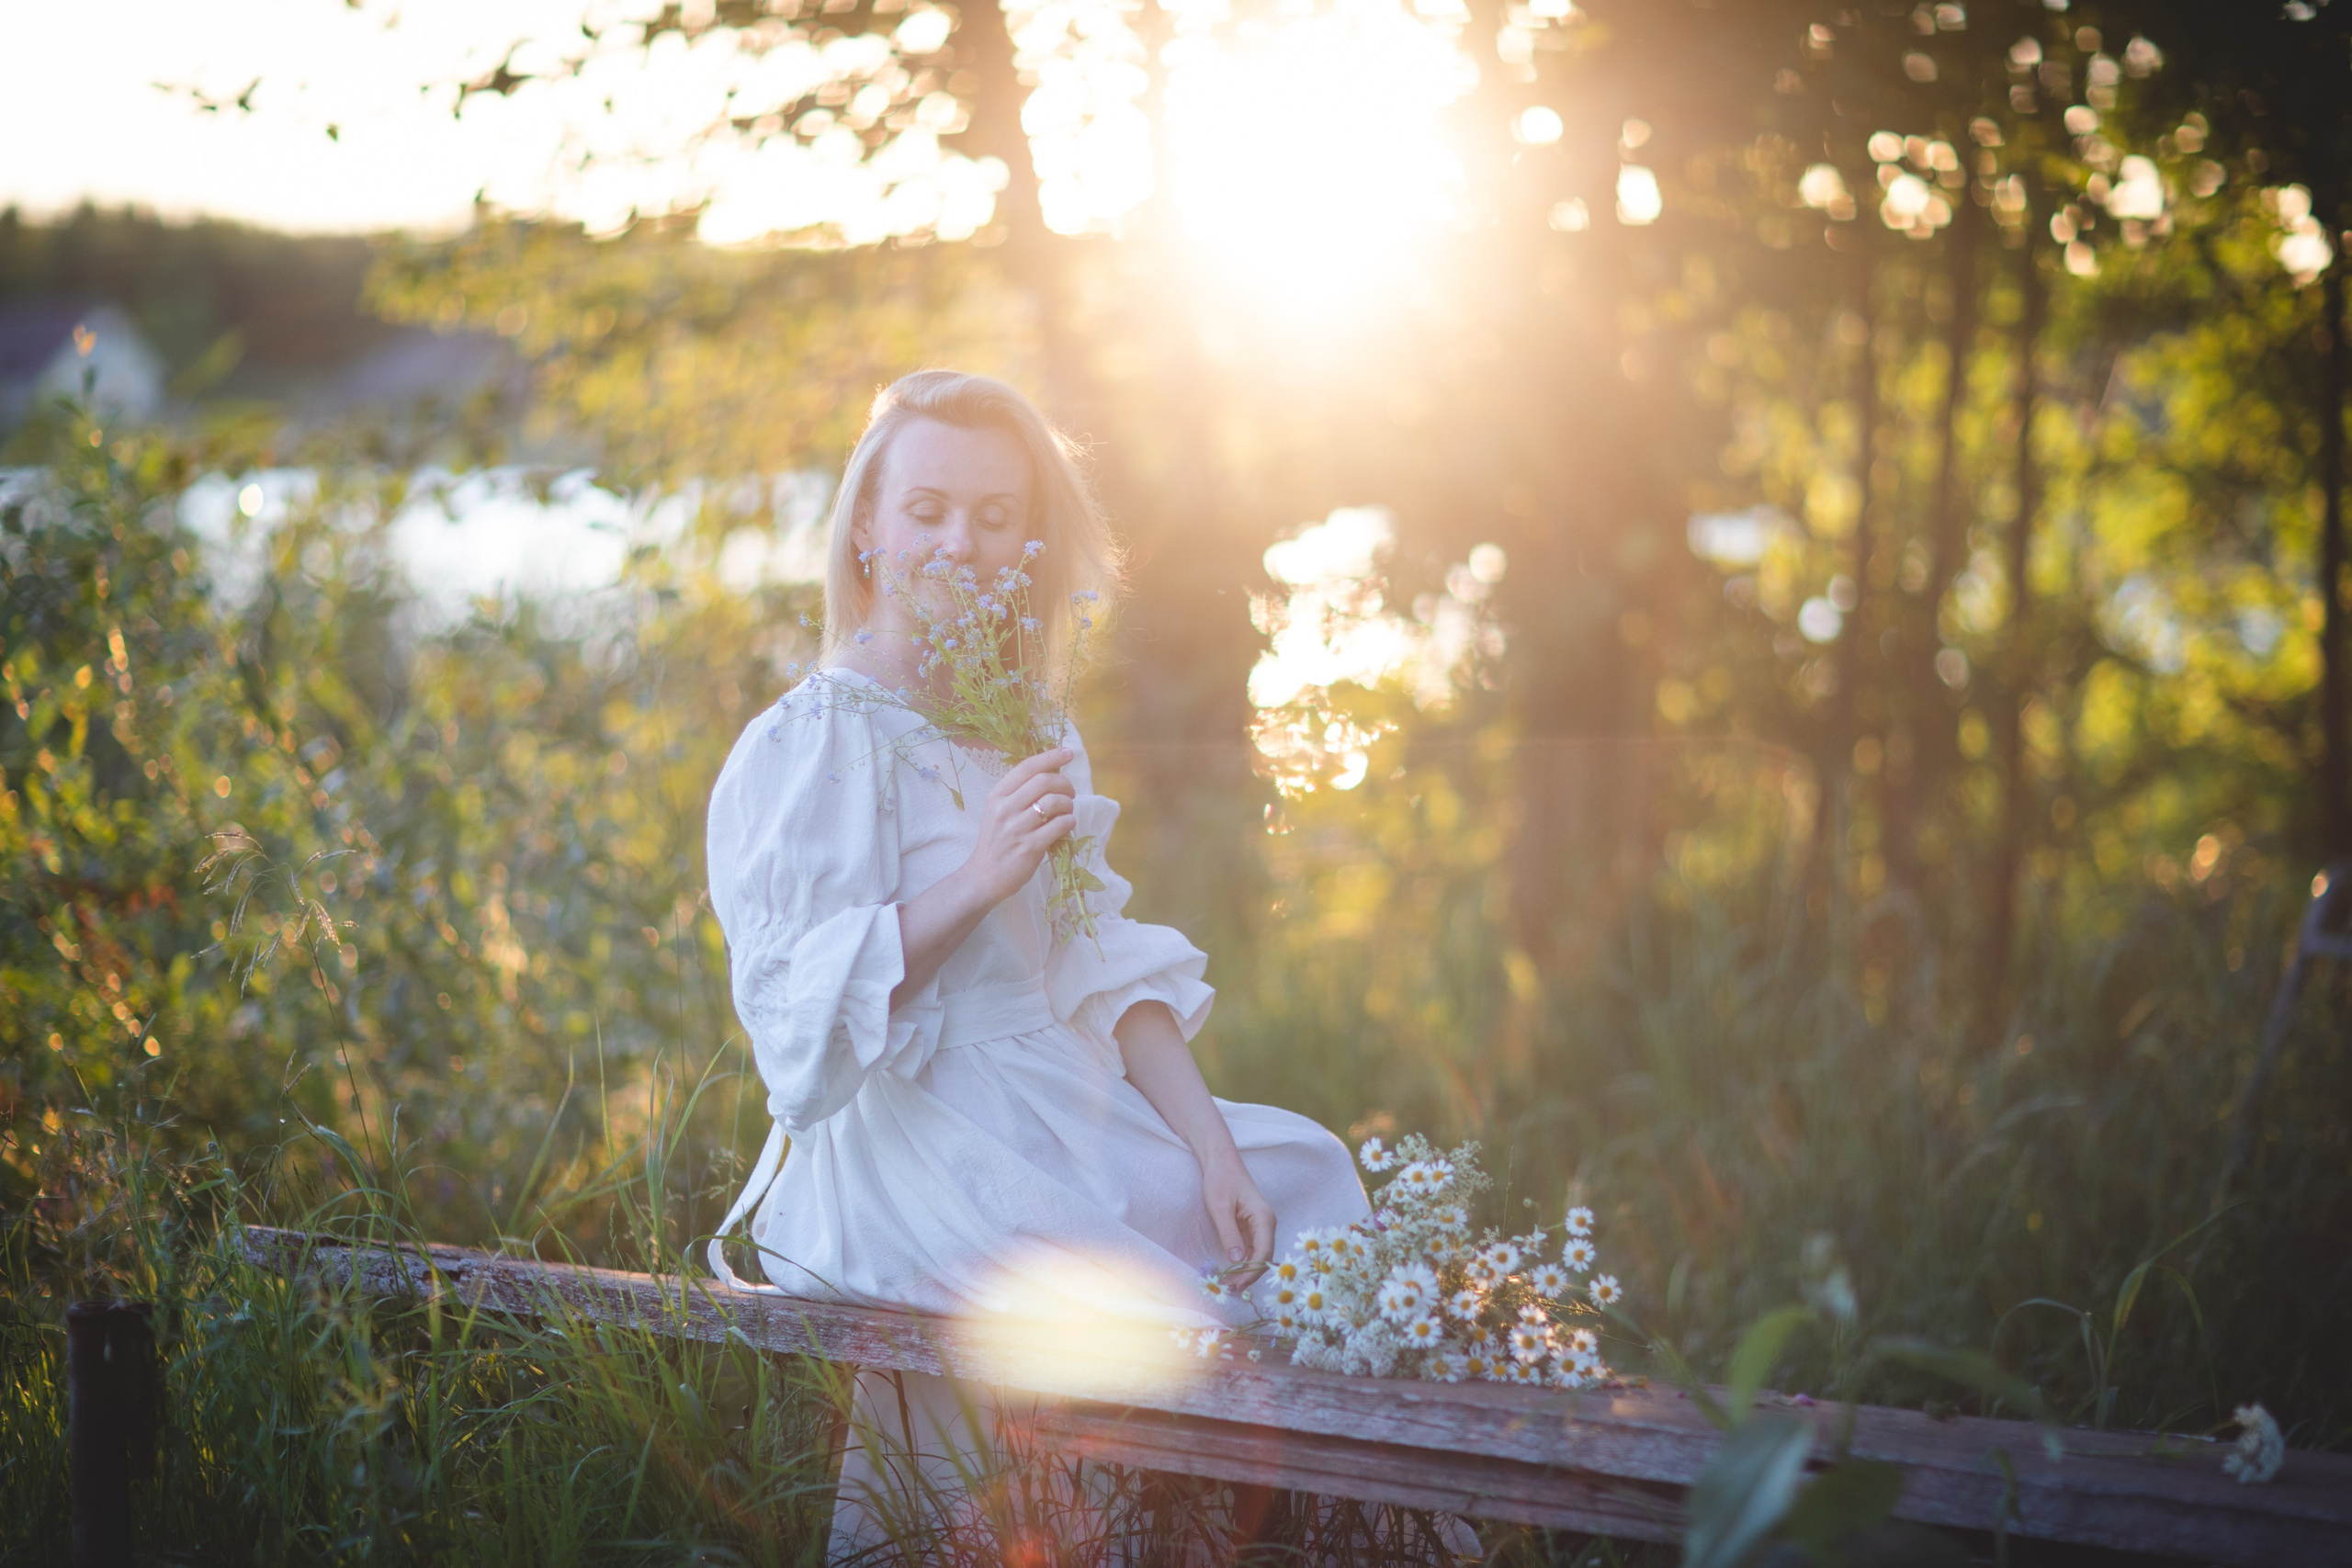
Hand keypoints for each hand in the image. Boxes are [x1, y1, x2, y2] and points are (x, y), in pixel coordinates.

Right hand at [958, 747, 1075, 909]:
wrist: (984, 876)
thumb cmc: (997, 842)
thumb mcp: (1000, 812)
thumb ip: (1020, 794)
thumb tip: (1052, 772)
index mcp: (997, 795)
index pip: (1027, 767)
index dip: (1050, 757)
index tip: (1068, 753)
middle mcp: (1005, 808)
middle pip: (1044, 781)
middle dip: (1065, 784)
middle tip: (1071, 793)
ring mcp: (1017, 828)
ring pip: (1055, 802)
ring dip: (1069, 805)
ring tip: (1067, 812)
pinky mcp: (1030, 847)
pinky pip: (1060, 825)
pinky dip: (1069, 822)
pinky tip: (1065, 826)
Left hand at [1201, 1152, 1275, 1290]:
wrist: (1221, 1161)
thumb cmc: (1220, 1180)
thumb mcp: (1220, 1209)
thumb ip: (1229, 1235)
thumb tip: (1238, 1261)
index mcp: (1264, 1218)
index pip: (1264, 1253)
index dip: (1252, 1272)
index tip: (1237, 1285)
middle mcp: (1267, 1223)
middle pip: (1264, 1257)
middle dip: (1249, 1275)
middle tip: (1229, 1288)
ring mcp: (1261, 1225)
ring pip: (1258, 1255)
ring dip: (1246, 1270)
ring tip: (1228, 1283)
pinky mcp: (1252, 1226)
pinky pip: (1251, 1249)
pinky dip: (1243, 1261)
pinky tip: (1230, 1270)